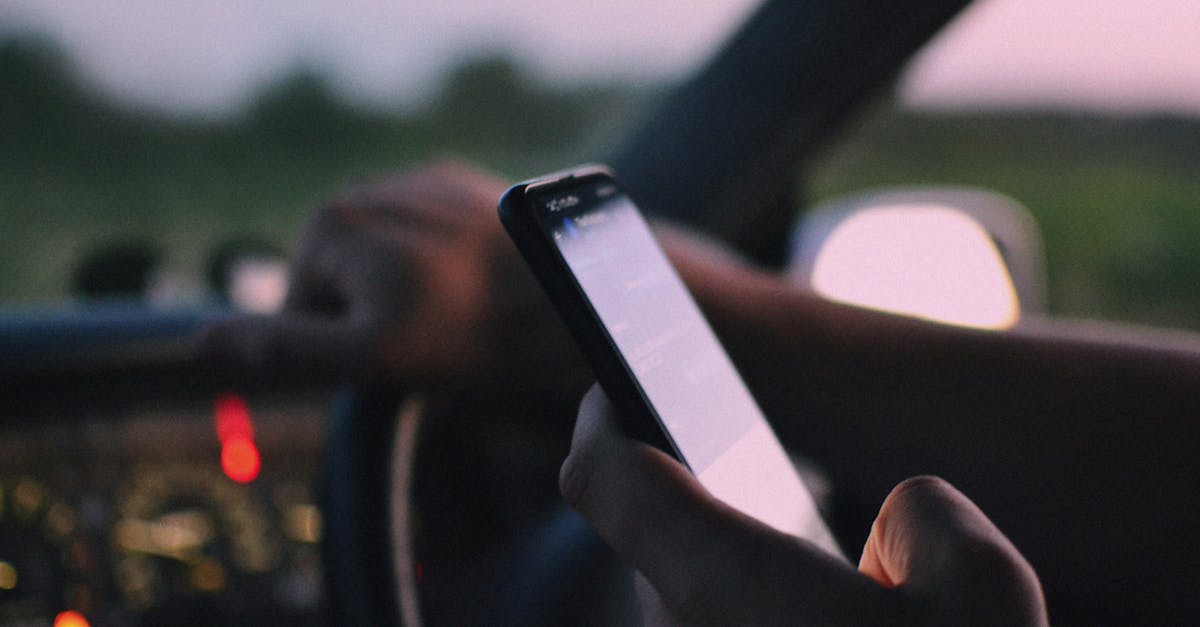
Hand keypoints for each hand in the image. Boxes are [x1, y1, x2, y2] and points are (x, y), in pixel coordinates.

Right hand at [202, 160, 583, 397]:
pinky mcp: (465, 189)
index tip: (402, 356)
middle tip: (440, 340)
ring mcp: (418, 183)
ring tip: (468, 313)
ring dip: (416, 295)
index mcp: (328, 224)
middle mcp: (366, 189)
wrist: (577, 294)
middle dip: (380, 319)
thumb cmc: (476, 333)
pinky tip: (485, 284)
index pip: (303, 314)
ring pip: (390, 267)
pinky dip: (448, 270)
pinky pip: (431, 246)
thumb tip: (203, 343)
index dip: (347, 353)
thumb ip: (283, 348)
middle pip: (347, 285)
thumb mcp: (369, 356)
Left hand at [561, 385, 1048, 625]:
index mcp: (729, 590)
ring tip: (748, 509)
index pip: (606, 477)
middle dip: (672, 485)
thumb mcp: (987, 589)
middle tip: (699, 428)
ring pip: (675, 601)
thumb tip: (894, 527)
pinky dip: (730, 610)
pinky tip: (790, 607)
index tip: (617, 379)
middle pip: (644, 541)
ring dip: (705, 557)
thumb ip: (930, 518)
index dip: (603, 412)